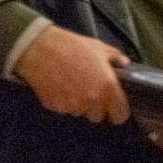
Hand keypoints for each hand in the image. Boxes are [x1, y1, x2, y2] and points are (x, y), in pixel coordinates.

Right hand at [13, 24, 130, 123]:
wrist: (39, 49)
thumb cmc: (71, 46)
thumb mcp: (98, 47)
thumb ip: (115, 58)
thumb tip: (123, 64)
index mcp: (107, 87)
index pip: (120, 115)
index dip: (117, 111)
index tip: (112, 105)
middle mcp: (91, 101)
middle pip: (98, 116)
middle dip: (95, 107)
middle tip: (88, 90)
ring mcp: (72, 106)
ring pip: (80, 112)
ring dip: (78, 104)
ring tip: (70, 84)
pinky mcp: (55, 106)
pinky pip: (64, 109)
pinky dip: (63, 101)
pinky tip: (58, 85)